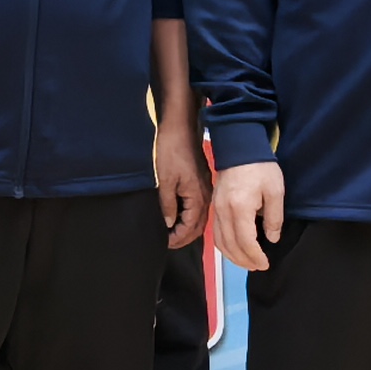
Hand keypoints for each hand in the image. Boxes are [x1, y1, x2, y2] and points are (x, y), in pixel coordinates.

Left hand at [152, 111, 210, 249]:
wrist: (181, 127)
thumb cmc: (172, 150)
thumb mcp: (164, 180)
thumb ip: (168, 204)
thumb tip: (169, 223)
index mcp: (197, 197)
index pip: (190, 227)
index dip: (178, 238)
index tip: (165, 243)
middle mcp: (205, 195)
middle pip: (198, 226)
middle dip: (184, 237)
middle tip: (168, 243)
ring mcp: (205, 188)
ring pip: (200, 217)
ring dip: (187, 228)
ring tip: (172, 234)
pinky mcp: (202, 182)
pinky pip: (199, 206)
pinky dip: (190, 216)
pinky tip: (179, 217)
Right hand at [210, 158, 286, 272]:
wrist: (239, 146)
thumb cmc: (261, 167)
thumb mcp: (275, 191)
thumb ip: (274, 218)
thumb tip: (271, 238)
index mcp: (239, 208)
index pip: (245, 242)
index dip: (255, 257)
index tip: (265, 263)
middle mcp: (223, 211)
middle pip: (230, 245)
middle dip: (244, 260)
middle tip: (258, 266)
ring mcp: (216, 209)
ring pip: (219, 241)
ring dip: (233, 256)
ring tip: (247, 262)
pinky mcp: (214, 206)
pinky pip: (215, 232)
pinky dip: (224, 245)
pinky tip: (234, 248)